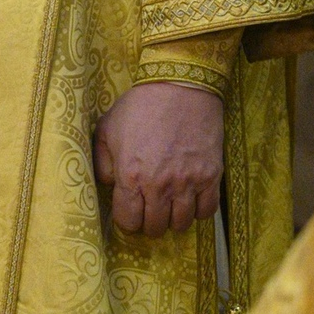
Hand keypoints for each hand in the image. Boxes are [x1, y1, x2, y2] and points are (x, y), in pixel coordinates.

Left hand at [93, 82, 223, 236]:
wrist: (180, 86)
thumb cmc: (141, 106)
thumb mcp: (107, 128)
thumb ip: (102, 161)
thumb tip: (108, 184)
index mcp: (131, 175)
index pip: (128, 221)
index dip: (128, 219)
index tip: (130, 211)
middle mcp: (159, 185)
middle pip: (155, 227)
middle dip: (149, 222)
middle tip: (150, 208)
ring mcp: (188, 183)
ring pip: (181, 224)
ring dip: (173, 218)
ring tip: (170, 205)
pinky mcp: (211, 176)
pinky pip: (207, 212)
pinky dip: (198, 211)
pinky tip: (191, 198)